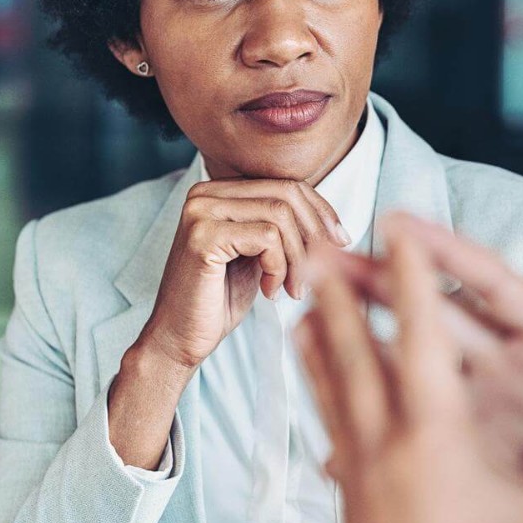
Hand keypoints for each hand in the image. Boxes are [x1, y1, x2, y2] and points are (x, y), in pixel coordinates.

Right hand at [140, 177, 350, 372]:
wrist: (181, 337)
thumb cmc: (222, 299)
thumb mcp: (260, 255)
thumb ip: (283, 229)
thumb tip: (332, 221)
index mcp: (220, 191)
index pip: (286, 184)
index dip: (321, 212)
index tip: (342, 241)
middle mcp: (206, 193)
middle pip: (286, 194)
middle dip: (314, 234)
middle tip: (323, 271)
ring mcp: (201, 211)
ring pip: (280, 216)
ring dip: (298, 258)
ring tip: (293, 289)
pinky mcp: (203, 236)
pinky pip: (266, 238)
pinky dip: (279, 267)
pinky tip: (270, 291)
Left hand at [296, 223, 522, 522]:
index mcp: (438, 434)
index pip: (424, 334)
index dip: (411, 275)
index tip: (391, 227)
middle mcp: (386, 446)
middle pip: (354, 353)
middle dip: (338, 297)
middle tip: (313, 251)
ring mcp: (358, 481)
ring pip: (329, 395)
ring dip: (316, 346)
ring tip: (295, 313)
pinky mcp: (348, 514)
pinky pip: (327, 438)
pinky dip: (319, 406)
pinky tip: (315, 409)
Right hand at [331, 214, 522, 522]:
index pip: (501, 289)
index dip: (452, 256)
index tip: (400, 223)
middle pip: (444, 318)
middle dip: (387, 286)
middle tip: (324, 258)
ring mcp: (503, 405)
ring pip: (424, 368)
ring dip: (371, 345)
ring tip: (310, 324)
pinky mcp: (495, 447)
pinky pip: (434, 433)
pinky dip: (390, 435)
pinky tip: (335, 445)